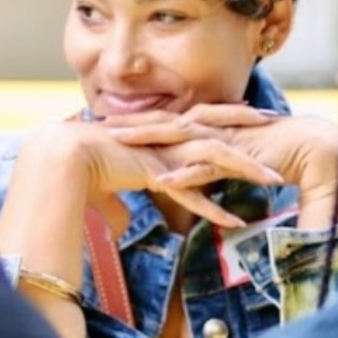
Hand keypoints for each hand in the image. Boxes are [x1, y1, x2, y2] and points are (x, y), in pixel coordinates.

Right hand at [18, 121, 280, 227]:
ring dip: (246, 169)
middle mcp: (165, 136)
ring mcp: (164, 154)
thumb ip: (119, 203)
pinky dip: (214, 209)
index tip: (249, 112)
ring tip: (274, 181)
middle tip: (277, 124)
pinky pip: (193, 192)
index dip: (226, 113)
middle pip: (217, 126)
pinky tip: (235, 222)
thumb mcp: (107, 184)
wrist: (60, 157)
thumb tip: (118, 226)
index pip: (200, 116)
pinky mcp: (157, 173)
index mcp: (158, 131)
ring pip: (215, 157)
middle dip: (248, 125)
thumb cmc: (80, 167)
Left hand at [103, 105, 337, 225]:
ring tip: (115, 139)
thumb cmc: (277, 153)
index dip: (136, 120)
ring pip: (179, 136)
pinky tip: (162, 179)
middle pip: (164, 119)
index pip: (166, 119)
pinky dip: (186, 173)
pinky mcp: (241, 156)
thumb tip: (190, 177)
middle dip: (129, 119)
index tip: (105, 120)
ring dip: (147, 137)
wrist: (316, 147)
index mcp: (209, 125)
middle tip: (93, 119)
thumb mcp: (233, 159)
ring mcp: (225, 139)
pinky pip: (209, 166)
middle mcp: (213, 127)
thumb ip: (210, 165)